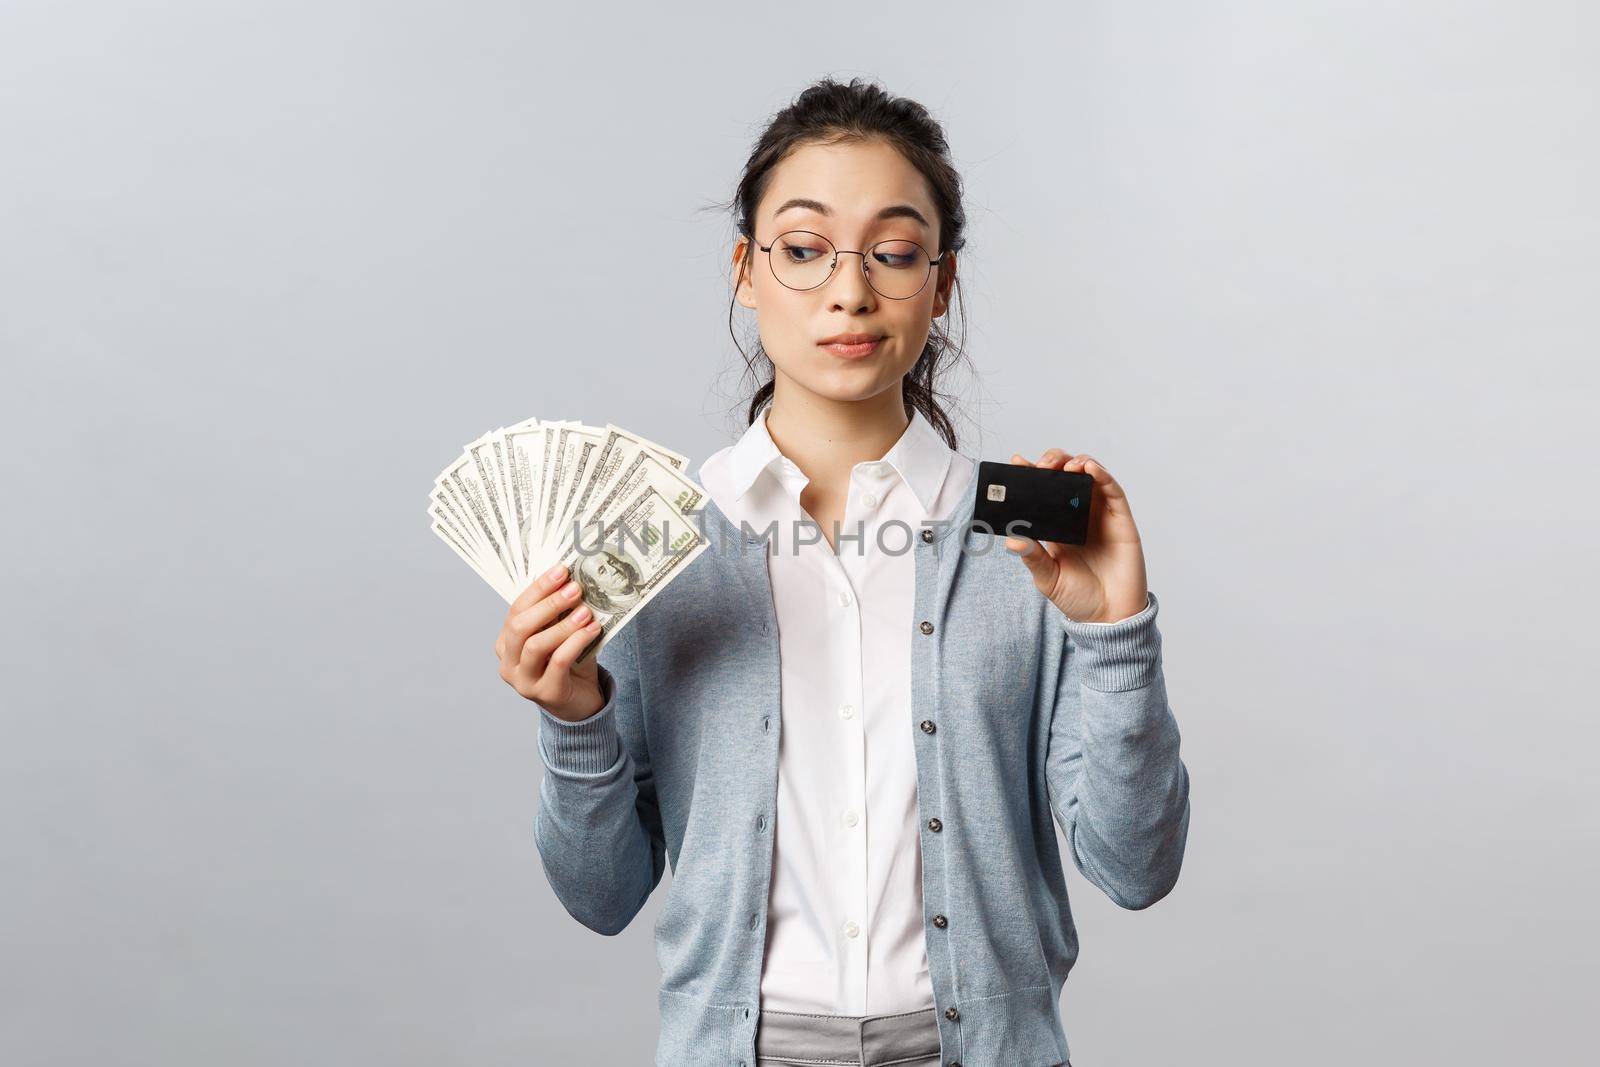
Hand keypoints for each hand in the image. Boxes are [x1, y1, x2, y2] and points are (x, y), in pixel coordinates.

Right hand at [495, 563, 606, 721]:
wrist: (581, 703)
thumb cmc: (570, 664)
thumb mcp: (562, 635)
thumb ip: (561, 613)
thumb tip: (573, 579)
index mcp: (507, 643)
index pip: (517, 610)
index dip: (538, 588)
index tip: (562, 570)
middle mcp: (508, 663)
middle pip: (520, 626)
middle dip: (548, 604)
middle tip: (574, 589)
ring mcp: (524, 682)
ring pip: (536, 645)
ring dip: (563, 624)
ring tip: (586, 612)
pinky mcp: (546, 694)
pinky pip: (558, 663)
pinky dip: (575, 643)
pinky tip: (592, 631)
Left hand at [1003, 449, 1148, 623]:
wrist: (1109, 617)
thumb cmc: (1079, 598)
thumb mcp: (1048, 578)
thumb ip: (1033, 557)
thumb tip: (1012, 539)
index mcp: (1056, 525)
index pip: (1042, 492)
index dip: (1031, 474)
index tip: (1016, 462)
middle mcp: (1078, 515)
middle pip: (1066, 476)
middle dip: (1053, 463)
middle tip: (1041, 465)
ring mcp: (1100, 515)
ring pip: (1090, 476)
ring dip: (1077, 462)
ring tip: (1064, 465)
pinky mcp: (1121, 519)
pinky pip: (1113, 490)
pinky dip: (1102, 474)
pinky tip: (1090, 469)